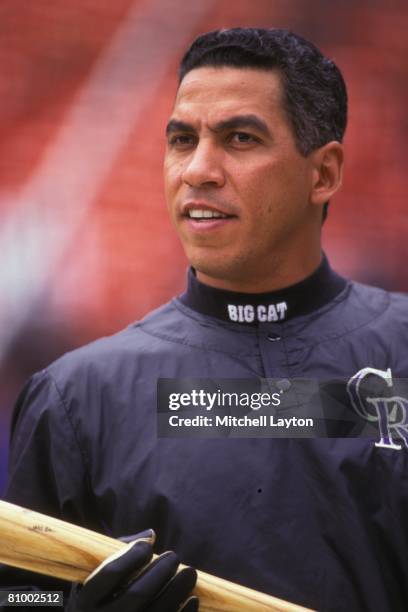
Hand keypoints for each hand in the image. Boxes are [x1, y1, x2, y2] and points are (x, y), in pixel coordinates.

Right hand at [67, 529, 197, 610]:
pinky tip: (192, 599)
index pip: (112, 573)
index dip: (133, 555)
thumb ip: (120, 552)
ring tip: (189, 573)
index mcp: (85, 601)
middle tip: (174, 556)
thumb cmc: (98, 598)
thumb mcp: (96, 576)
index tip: (147, 546)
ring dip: (178, 589)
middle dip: (162, 570)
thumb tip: (151, 535)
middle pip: (138, 594)